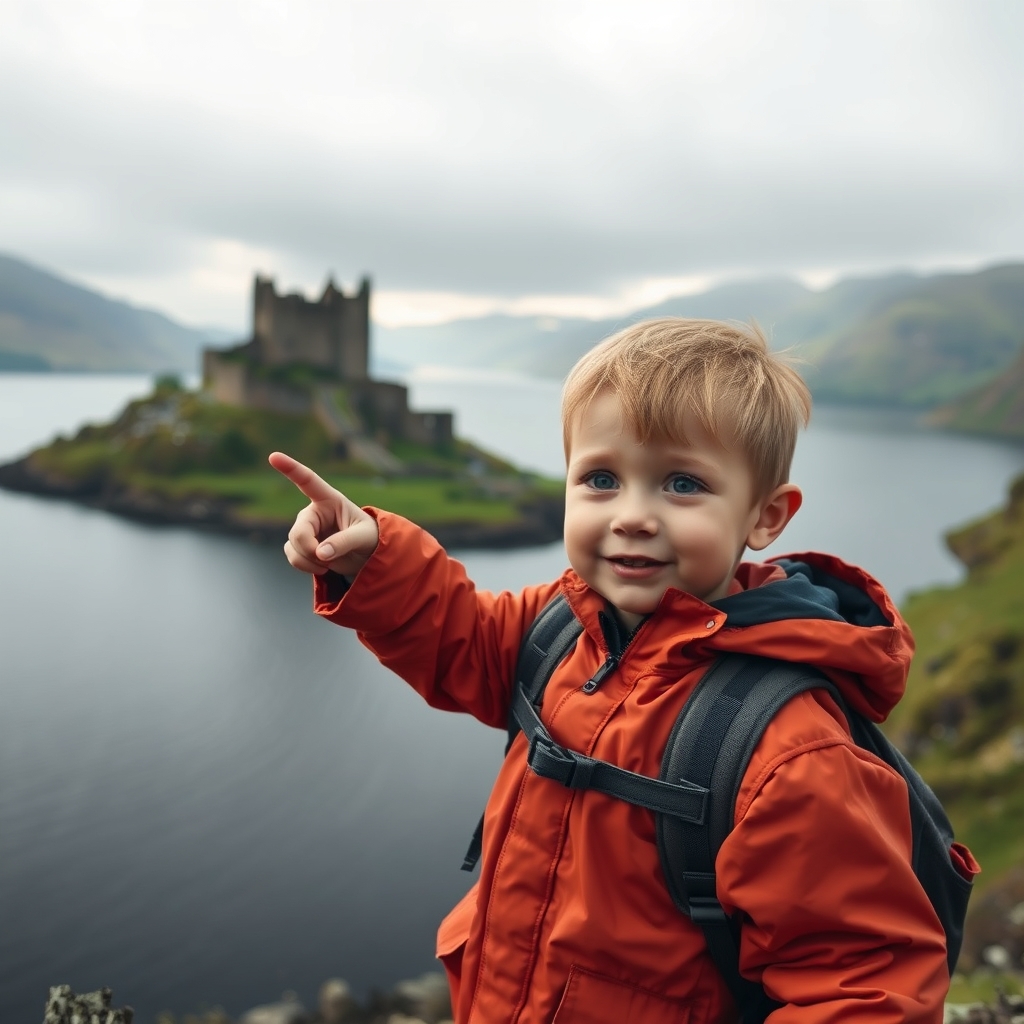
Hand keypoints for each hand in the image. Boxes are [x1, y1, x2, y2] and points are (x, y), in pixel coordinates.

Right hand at [268, 452, 379, 577]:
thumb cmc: (368, 537)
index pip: (307, 480)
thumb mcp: (363, 537)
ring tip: (328, 563)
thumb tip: (320, 553)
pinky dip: (304, 565)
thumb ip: (343, 542)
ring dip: (308, 560)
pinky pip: (292, 555)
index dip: (291, 468)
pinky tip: (321, 568)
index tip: (273, 456)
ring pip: (293, 545)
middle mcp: (314, 512)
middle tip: (326, 560)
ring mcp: (306, 528)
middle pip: (298, 531)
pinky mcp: (302, 545)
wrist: (366, 555)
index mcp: (329, 499)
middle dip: (309, 549)